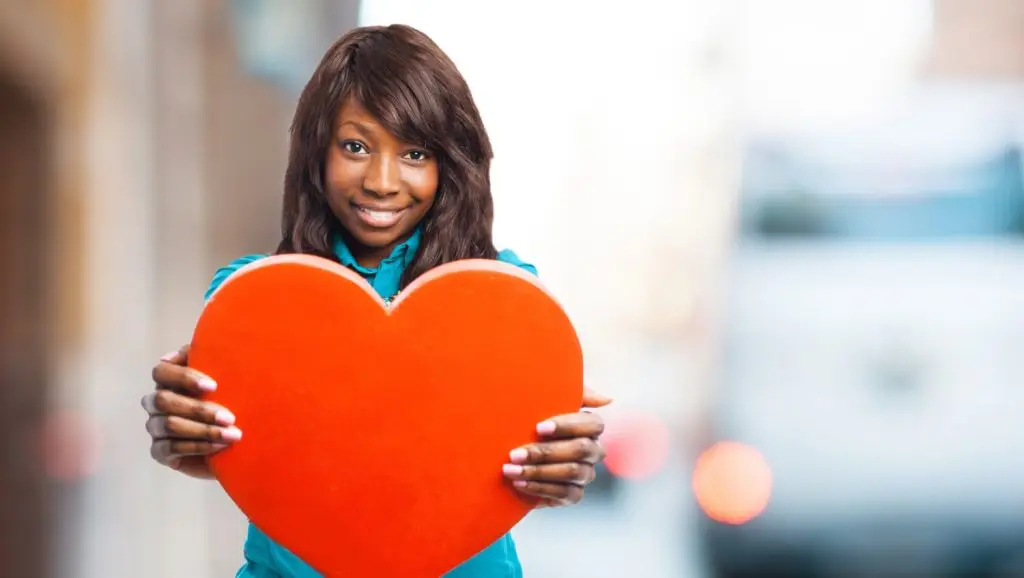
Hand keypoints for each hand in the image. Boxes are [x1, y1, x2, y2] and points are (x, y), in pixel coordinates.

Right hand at [140, 345, 241, 478]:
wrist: (237, 433)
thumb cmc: (229, 395)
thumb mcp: (223, 372)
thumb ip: (206, 355)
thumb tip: (178, 354)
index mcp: (167, 380)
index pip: (161, 372)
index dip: (184, 377)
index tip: (214, 386)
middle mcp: (155, 402)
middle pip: (163, 401)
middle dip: (199, 409)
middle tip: (230, 417)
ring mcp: (155, 427)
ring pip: (169, 425)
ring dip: (204, 430)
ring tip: (232, 434)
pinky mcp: (160, 451)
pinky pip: (171, 448)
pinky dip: (198, 446)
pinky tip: (220, 446)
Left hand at [504, 388, 612, 506]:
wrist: (517, 452)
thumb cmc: (536, 420)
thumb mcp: (552, 401)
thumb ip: (578, 393)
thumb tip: (606, 399)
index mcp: (591, 427)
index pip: (592, 424)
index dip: (567, 426)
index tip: (538, 428)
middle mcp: (594, 451)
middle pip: (580, 450)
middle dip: (545, 452)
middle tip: (515, 453)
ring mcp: (585, 474)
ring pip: (571, 472)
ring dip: (538, 471)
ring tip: (511, 469)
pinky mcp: (574, 495)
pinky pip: (564, 493)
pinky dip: (539, 488)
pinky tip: (519, 483)